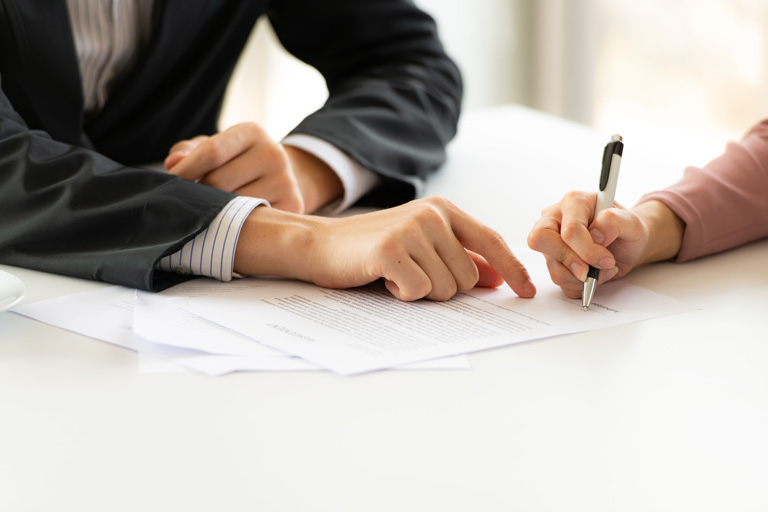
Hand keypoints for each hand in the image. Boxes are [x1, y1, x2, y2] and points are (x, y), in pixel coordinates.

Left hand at [165, 123, 341, 212]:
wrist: (283, 177)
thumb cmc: (238, 162)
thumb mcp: (217, 148)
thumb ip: (190, 151)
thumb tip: (173, 163)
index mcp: (251, 132)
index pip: (212, 152)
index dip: (186, 170)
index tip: (170, 184)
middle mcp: (273, 153)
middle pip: (219, 182)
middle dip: (199, 194)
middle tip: (190, 203)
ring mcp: (285, 181)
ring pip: (234, 205)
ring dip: (215, 213)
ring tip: (209, 214)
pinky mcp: (293, 206)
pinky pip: (254, 222)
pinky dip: (236, 226)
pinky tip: (229, 225)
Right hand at [234, 196, 536, 300]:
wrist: (319, 245)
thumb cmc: (372, 250)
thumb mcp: (421, 246)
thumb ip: (461, 257)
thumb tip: (497, 278)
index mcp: (443, 209)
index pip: (491, 241)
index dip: (513, 269)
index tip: (528, 292)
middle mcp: (431, 214)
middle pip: (468, 278)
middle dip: (443, 287)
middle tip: (411, 274)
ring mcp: (411, 229)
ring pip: (446, 289)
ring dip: (421, 291)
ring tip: (395, 273)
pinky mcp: (391, 250)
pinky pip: (418, 292)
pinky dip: (401, 294)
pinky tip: (383, 278)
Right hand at [527, 192, 682, 297]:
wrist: (627, 245)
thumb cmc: (626, 230)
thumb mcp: (632, 222)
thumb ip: (614, 221)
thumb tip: (595, 234)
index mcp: (574, 202)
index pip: (569, 230)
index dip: (587, 250)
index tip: (607, 260)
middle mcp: (555, 218)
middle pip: (540, 240)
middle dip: (570, 262)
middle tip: (590, 271)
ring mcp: (550, 239)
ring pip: (551, 265)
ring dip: (579, 277)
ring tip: (601, 272)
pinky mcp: (551, 258)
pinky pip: (557, 278)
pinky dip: (577, 284)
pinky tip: (592, 275)